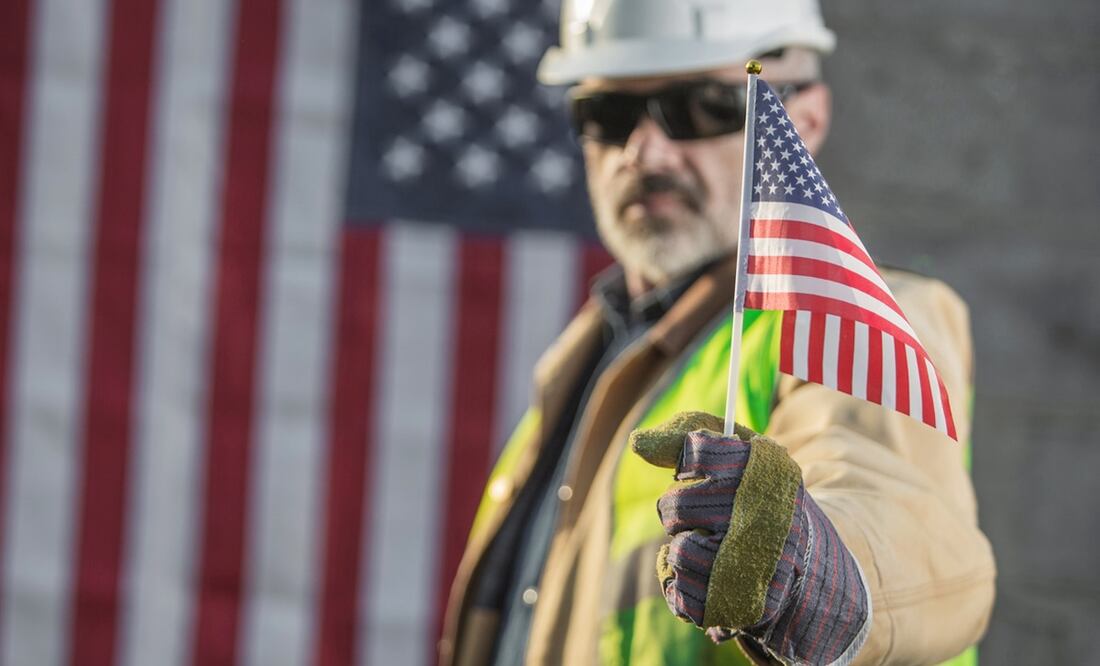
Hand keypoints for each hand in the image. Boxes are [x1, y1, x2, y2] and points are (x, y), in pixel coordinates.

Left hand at [630, 411, 871, 663]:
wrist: (809, 571)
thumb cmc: (758, 499)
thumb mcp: (736, 452)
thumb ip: (686, 433)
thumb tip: (636, 442)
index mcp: (767, 469)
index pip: (694, 450)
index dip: (687, 463)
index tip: (700, 471)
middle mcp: (765, 516)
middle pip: (675, 505)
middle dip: (680, 509)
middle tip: (710, 514)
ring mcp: (755, 565)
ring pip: (677, 552)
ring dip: (683, 549)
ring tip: (712, 547)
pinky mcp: (740, 605)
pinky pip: (679, 591)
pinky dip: (680, 583)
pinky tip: (706, 575)